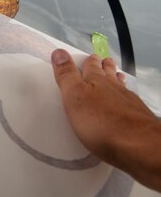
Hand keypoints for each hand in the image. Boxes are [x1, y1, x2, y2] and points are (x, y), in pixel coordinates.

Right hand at [51, 49, 160, 190]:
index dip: (86, 60)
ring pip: (120, 85)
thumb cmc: (103, 123)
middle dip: (103, 65)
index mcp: (96, 82)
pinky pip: (129, 100)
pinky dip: (125, 96)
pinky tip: (125, 100)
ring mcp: (127, 101)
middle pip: (108, 73)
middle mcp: (114, 88)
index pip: (90, 66)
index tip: (85, 55)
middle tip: (101, 60)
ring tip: (115, 73)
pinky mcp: (136, 116)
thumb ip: (67, 75)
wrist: (137, 144)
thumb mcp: (75, 97)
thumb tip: (60, 52)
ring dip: (116, 78)